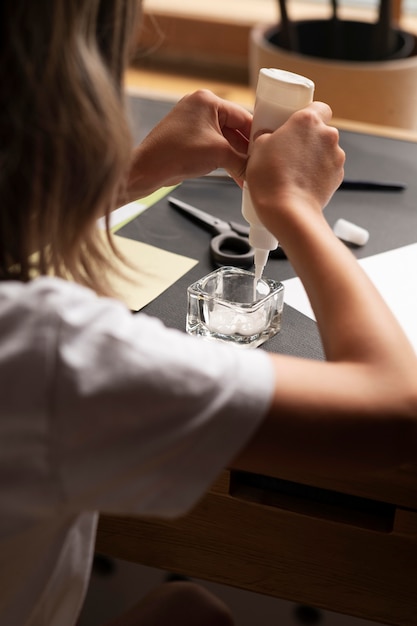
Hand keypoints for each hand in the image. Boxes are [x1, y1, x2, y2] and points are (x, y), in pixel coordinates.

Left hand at [124, 90, 251, 201]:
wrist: (147, 170)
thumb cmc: (176, 154)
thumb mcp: (218, 154)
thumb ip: (241, 160)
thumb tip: (256, 170)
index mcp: (208, 101)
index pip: (243, 116)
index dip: (257, 135)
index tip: (269, 148)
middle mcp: (200, 108)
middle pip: (235, 129)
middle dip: (246, 150)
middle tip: (260, 164)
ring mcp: (193, 124)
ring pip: (225, 141)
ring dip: (236, 158)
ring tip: (249, 173)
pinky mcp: (188, 140)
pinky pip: (214, 148)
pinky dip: (224, 160)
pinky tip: (235, 175)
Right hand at [246, 102, 344, 235]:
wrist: (288, 211)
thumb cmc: (271, 179)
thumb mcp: (258, 148)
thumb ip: (267, 136)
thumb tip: (268, 138)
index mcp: (307, 120)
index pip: (319, 106)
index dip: (308, 114)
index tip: (296, 125)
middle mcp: (326, 135)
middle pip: (321, 130)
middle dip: (307, 139)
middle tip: (288, 151)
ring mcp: (336, 156)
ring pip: (325, 151)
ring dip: (312, 157)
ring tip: (292, 171)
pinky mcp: (338, 177)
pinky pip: (327, 169)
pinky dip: (317, 174)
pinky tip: (301, 183)